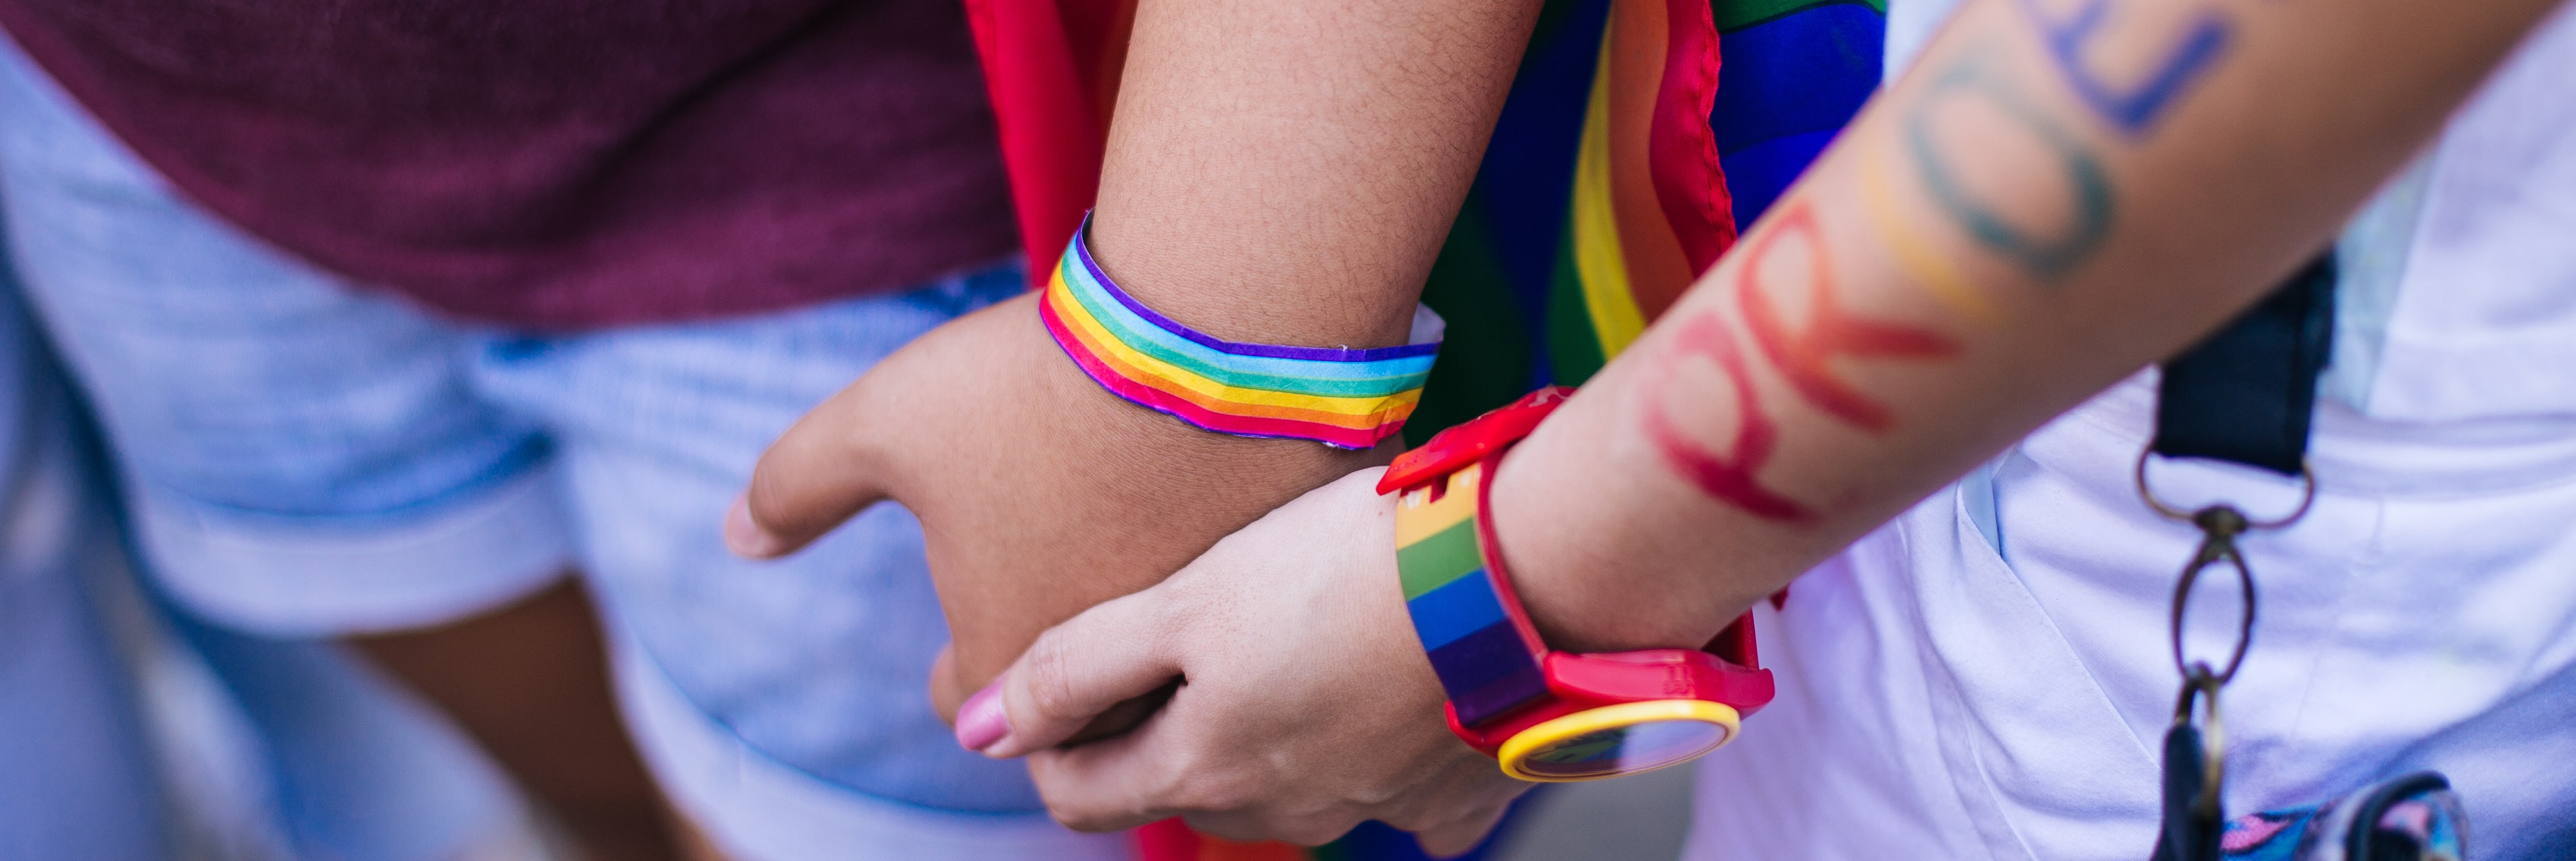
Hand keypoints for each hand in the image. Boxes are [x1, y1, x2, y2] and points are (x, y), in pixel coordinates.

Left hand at [726, 292, 1389, 716]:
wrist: (1210, 327)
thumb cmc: (1029, 383)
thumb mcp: (880, 422)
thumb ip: (795, 486)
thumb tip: (733, 537)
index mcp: (1008, 660)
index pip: (970, 706)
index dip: (961, 663)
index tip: (972, 612)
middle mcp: (1118, 676)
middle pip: (1075, 708)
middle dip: (1054, 667)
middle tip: (1050, 598)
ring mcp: (1210, 631)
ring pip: (1167, 660)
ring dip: (1141, 625)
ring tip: (1130, 557)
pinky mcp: (1290, 575)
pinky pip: (1250, 592)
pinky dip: (1222, 562)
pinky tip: (1208, 504)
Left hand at [960, 469, 1528, 853]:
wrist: (1517, 571)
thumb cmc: (1341, 568)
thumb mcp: (1186, 601)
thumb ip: (1076, 668)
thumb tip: (978, 733)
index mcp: (1204, 771)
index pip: (1084, 795)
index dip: (1049, 743)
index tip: (1053, 678)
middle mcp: (1284, 813)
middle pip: (1183, 790)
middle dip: (1156, 732)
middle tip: (1166, 637)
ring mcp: (1375, 810)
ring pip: (1284, 788)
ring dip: (1262, 732)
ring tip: (1278, 637)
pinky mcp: (1457, 788)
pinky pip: (1400, 789)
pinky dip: (1378, 749)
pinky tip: (1384, 685)